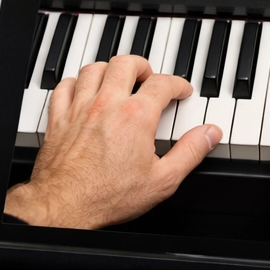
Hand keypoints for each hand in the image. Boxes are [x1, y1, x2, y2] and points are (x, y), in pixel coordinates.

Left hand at [5, 55, 221, 229]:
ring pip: (94, 69)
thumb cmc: (109, 195)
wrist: (67, 205)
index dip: (177, 84)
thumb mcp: (163, 180)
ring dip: (109, 70)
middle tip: (149, 77)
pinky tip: (82, 90)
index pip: (162, 83)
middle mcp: (107, 104)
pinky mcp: (59, 119)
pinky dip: (76, 83)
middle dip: (142, 66)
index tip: (181, 90)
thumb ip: (190, 152)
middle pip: (125, 64)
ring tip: (119, 79)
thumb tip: (209, 134)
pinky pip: (64, 87)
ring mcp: (80, 109)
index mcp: (136, 116)